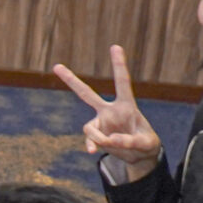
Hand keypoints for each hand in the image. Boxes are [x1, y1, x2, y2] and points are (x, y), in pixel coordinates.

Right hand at [51, 46, 165, 180]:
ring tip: (108, 144)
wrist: (139, 156)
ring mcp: (101, 123)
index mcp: (126, 106)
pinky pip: (89, 139)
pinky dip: (91, 145)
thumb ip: (130, 141)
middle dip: (71, 81)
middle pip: (87, 94)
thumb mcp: (145, 144)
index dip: (119, 65)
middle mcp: (110, 111)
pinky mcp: (97, 136)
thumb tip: (109, 140)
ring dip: (97, 138)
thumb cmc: (146, 145)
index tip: (115, 46)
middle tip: (56, 66)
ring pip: (88, 127)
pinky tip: (92, 151)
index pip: (122, 82)